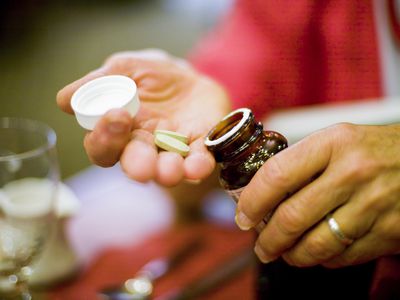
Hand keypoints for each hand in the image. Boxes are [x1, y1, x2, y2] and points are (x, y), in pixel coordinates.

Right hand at [57, 49, 230, 185]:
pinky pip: (199, 162)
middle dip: (137, 165)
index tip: (118, 115)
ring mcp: (172, 150)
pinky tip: (197, 166)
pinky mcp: (200, 148)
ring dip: (167, 172)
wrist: (189, 77)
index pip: (103, 146)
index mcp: (120, 130)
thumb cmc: (150, 75)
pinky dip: (198, 166)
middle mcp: (144, 146)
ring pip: (166, 169)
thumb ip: (98, 84)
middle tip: (141, 166)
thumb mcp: (124, 69)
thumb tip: (64, 100)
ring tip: (170, 170)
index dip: (105, 138)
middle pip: (133, 163)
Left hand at [237, 123, 399, 267]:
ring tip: (283, 254)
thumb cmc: (375, 150)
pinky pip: (343, 256)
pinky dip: (323, 259)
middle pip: (292, 217)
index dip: (253, 200)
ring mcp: (373, 205)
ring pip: (316, 244)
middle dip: (267, 239)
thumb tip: (261, 190)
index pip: (277, 175)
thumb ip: (302, 161)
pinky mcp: (390, 232)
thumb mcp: (339, 140)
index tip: (244, 216)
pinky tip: (317, 252)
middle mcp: (353, 173)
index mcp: (334, 143)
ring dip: (291, 255)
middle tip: (260, 246)